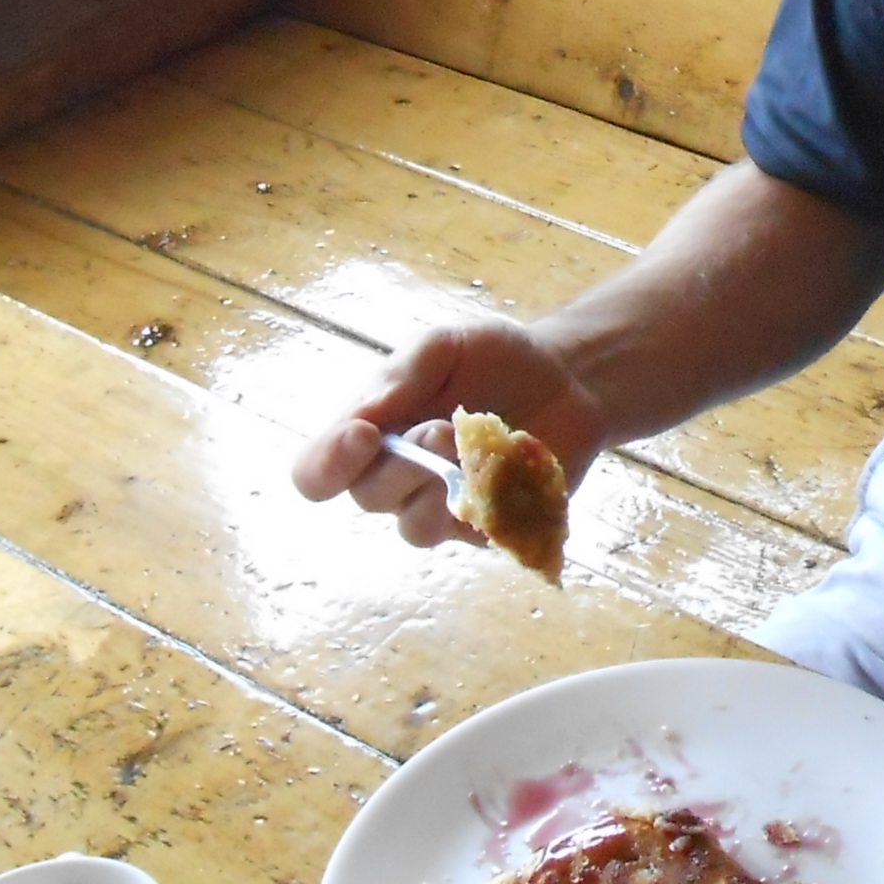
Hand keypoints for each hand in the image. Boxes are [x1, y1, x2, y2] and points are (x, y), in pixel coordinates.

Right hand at [291, 318, 607, 550]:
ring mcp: (442, 509)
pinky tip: (517, 470)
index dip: (327, 465)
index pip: (316, 472)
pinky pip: (480, 537)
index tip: (363, 434)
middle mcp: (396, 479)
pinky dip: (496, 503)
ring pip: (417, 528)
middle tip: (442, 429)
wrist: (566, 378)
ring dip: (441, 491)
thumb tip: (363, 416)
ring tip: (475, 449)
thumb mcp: (445, 346)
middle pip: (368, 498)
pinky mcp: (490, 528)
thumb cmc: (493, 360)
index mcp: (370, 434)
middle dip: (402, 465)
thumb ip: (403, 375)